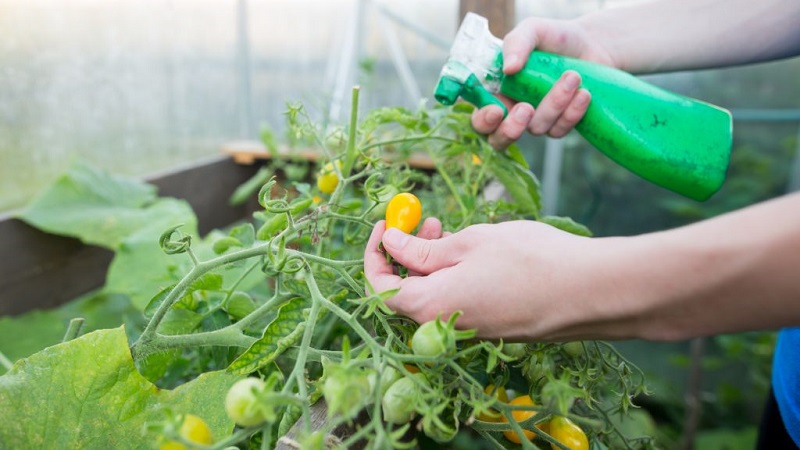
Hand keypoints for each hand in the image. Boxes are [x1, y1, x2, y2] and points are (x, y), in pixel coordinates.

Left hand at [364, 219, 626, 340]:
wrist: (590, 291)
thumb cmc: (529, 260)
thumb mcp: (469, 242)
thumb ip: (422, 249)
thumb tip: (390, 243)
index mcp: (430, 307)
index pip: (380, 288)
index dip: (375, 254)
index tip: (385, 223)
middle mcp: (444, 327)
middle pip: (406, 293)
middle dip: (405, 253)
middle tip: (424, 219)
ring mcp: (470, 331)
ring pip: (433, 295)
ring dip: (430, 262)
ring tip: (447, 228)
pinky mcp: (491, 327)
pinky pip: (457, 302)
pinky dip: (452, 275)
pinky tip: (472, 251)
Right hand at [472, 17, 615, 148]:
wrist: (590, 44)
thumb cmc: (554, 37)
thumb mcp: (532, 30)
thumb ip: (516, 44)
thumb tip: (509, 69)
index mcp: (497, 91)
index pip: (480, 117)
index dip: (484, 120)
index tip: (497, 110)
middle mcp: (512, 110)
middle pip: (499, 139)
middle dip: (510, 130)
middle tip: (526, 108)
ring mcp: (535, 121)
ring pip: (537, 128)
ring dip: (554, 103)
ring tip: (573, 76)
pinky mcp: (559, 126)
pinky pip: (560, 129)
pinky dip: (573, 112)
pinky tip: (584, 93)